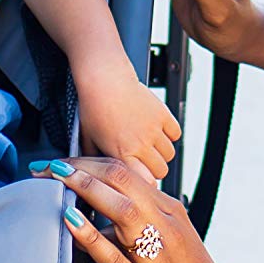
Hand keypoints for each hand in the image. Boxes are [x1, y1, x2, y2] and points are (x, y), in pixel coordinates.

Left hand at [35, 156, 250, 262]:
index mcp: (171, 213)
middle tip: (47, 166)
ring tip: (55, 180)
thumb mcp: (171, 244)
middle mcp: (167, 229)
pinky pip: (115, 258)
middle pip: (122, 181)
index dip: (89, 162)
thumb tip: (94, 217)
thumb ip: (139, 226)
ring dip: (84, 189)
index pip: (126, 172)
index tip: (62, 163)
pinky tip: (70, 222)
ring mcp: (158, 260)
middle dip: (80, 168)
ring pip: (122, 210)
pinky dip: (90, 236)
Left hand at [73, 62, 181, 180]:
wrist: (104, 79)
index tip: (140, 179)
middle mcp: (140, 143)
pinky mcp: (162, 114)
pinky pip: (176, 133)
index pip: (145, 182)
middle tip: (144, 161)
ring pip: (170, 154)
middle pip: (161, 170)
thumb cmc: (93, 107)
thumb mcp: (88, 139)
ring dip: (161, 152)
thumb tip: (96, 173)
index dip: (144, 183)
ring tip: (149, 144)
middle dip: (154, 169)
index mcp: (121, 154)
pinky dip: (169, 134)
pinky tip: (157, 131)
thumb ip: (95, 160)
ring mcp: (153, 129)